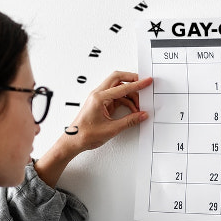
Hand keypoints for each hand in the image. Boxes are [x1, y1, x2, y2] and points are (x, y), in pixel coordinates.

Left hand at [33, 71, 151, 187]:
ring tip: (138, 107)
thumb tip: (142, 115)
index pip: (122, 87)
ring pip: (118, 88)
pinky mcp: (101, 104)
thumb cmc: (85, 134)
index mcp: (99, 97)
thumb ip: (129, 121)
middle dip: (132, 80)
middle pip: (118, 78)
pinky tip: (132, 110)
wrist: (74, 141)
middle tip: (143, 85)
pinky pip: (116, 97)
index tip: (147, 81)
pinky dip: (125, 101)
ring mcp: (99, 98)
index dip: (137, 84)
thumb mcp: (111, 129)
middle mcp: (98, 94)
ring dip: (130, 95)